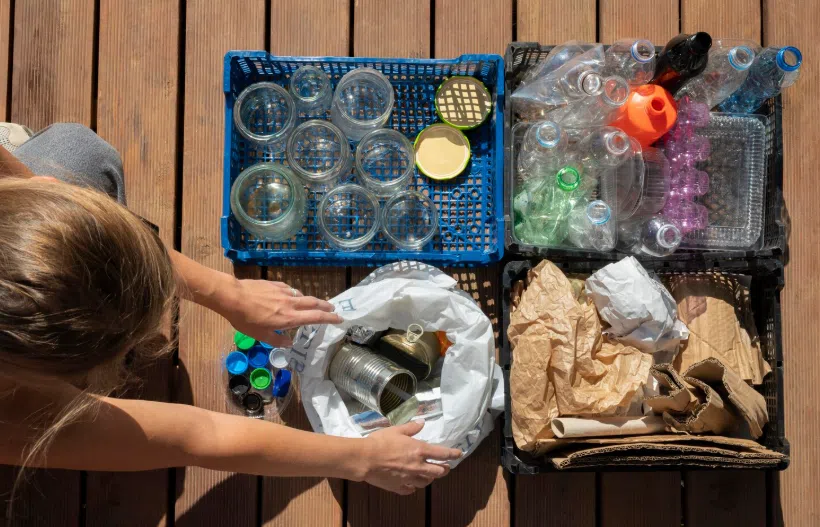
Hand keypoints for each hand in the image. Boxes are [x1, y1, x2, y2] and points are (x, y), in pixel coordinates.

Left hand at [219, 279, 342, 346]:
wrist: (232, 296)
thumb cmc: (245, 319)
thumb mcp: (260, 335)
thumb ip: (277, 339)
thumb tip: (290, 342)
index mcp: (289, 318)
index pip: (315, 317)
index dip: (329, 318)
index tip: (339, 319)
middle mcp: (290, 303)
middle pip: (314, 303)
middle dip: (325, 306)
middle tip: (332, 308)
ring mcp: (283, 292)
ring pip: (301, 295)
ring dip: (309, 300)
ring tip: (309, 304)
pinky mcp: (274, 284)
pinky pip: (289, 289)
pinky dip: (294, 294)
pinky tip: (289, 296)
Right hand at [360, 420, 461, 494]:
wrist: (366, 459)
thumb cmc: (381, 442)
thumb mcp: (397, 430)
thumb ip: (411, 427)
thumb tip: (422, 422)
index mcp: (419, 450)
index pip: (442, 453)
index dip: (453, 454)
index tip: (459, 454)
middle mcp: (418, 466)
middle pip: (438, 471)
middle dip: (444, 469)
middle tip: (446, 467)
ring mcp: (409, 478)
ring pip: (426, 482)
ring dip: (431, 478)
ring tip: (431, 475)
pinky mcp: (399, 487)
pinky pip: (411, 490)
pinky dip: (414, 487)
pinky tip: (412, 485)